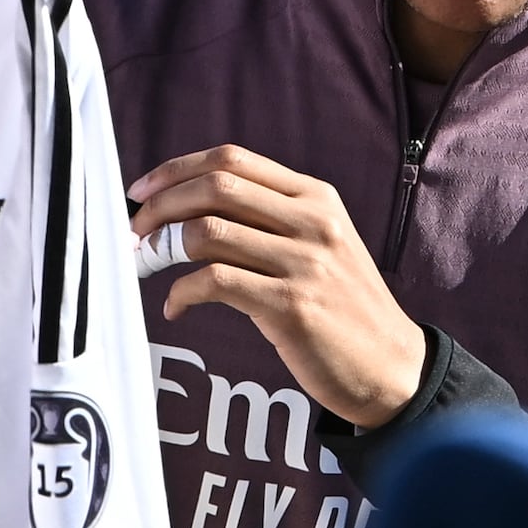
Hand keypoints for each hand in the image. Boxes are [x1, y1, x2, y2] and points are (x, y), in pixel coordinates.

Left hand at [130, 146, 424, 427]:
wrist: (393, 368)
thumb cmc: (343, 310)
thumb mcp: (319, 246)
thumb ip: (269, 221)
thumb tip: (188, 212)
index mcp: (317, 197)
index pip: (233, 159)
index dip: (176, 170)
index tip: (142, 191)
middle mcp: (313, 221)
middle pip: (215, 186)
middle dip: (160, 206)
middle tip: (134, 232)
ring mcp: (306, 262)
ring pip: (208, 232)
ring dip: (162, 248)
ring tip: (147, 267)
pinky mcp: (293, 306)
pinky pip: (215, 283)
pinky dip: (181, 292)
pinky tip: (175, 307)